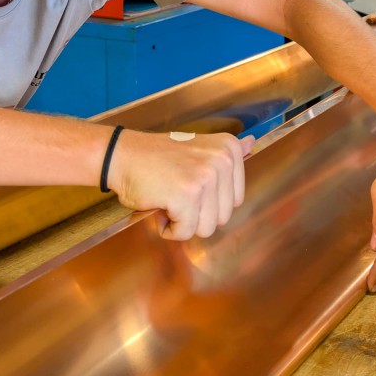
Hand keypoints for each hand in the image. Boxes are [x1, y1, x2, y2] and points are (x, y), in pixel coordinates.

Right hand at [107, 130, 254, 239]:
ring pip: (206, 228)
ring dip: (183, 222)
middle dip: (197, 214)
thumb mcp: (199, 148)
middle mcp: (222, 161)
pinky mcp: (187, 196)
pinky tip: (159, 206)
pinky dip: (169, 228)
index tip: (190, 185)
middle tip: (176, 192)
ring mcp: (205, 178)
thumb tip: (253, 143)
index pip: (236, 199)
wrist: (122, 155)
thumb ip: (227, 153)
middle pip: (223, 216)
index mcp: (229, 149)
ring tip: (169, 199)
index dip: (210, 202)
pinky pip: (185, 231)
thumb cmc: (158, 157)